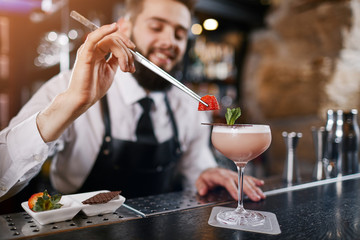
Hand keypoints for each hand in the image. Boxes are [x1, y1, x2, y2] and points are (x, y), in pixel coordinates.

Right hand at [37, 23, 135, 141]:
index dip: (126, 43)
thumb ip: (117, 60)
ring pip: (110, 40)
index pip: (114, 39)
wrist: (83, 99)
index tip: (135, 52)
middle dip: (127, 51)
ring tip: (125, 69)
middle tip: (131, 66)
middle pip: (114, 39)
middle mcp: (93, 49)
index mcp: (99, 52)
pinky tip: (114, 27)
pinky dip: (105, 31)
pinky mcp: (85, 54)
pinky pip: (94, 38)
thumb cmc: (94, 87)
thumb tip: (128, 52)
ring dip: (123, 53)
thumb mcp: (110, 71)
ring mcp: (89, 50)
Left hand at [195, 167, 265, 201]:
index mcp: (219, 175)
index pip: (227, 181)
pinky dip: (254, 180)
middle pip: (240, 181)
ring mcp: (234, 174)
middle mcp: (228, 174)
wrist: (210, 170)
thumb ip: (201, 185)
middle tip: (255, 198)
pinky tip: (261, 184)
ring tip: (261, 195)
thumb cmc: (207, 177)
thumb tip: (203, 191)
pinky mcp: (238, 176)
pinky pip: (247, 177)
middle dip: (248, 190)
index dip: (233, 189)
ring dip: (254, 188)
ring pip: (245, 180)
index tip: (238, 197)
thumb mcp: (200, 180)